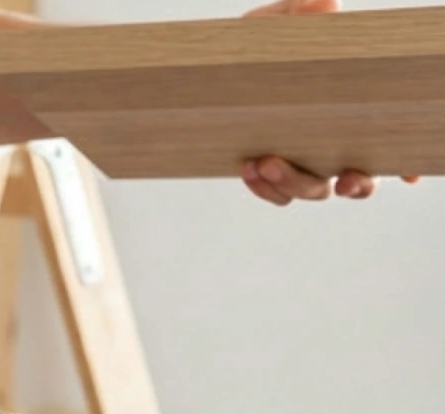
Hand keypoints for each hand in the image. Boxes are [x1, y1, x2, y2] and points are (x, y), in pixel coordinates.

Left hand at [238, 0, 418, 204]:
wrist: (207, 71)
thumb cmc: (257, 47)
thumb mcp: (275, 27)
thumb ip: (299, 15)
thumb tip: (328, 6)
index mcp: (352, 112)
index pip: (389, 144)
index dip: (404, 163)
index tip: (408, 174)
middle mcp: (336, 145)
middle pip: (358, 180)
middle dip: (354, 183)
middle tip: (342, 177)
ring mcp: (305, 162)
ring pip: (315, 190)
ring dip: (294, 183)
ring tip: (265, 163)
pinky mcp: (272, 173)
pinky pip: (276, 193)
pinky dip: (264, 187)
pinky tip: (247, 167)